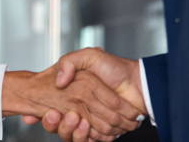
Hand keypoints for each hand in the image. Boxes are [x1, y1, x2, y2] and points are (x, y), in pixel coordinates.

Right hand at [23, 48, 146, 140]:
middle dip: (61, 125)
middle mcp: (81, 109)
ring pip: (76, 137)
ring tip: (78, 119)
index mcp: (74, 93)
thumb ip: (70, 62)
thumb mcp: (89, 56)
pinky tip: (88, 126)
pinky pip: (92, 140)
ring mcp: (92, 122)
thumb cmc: (116, 68)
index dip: (49, 116)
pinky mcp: (103, 132)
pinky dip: (91, 137)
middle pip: (63, 127)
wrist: (138, 82)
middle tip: (63, 115)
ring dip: (75, 132)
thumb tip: (58, 81)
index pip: (55, 111)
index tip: (51, 112)